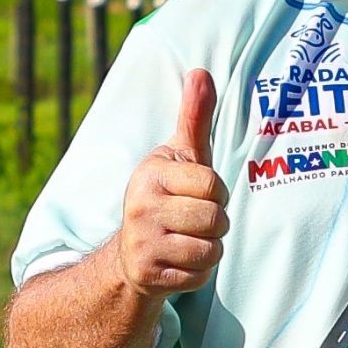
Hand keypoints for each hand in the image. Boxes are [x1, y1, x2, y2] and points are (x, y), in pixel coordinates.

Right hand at [117, 68, 229, 296]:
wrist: (131, 253)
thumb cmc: (168, 196)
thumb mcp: (181, 156)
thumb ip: (194, 116)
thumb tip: (201, 72)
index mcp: (151, 174)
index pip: (213, 185)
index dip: (216, 193)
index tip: (197, 193)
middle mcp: (140, 207)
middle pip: (215, 220)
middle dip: (215, 223)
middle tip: (193, 220)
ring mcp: (141, 243)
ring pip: (211, 250)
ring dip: (209, 248)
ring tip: (187, 239)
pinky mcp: (148, 275)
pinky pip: (200, 275)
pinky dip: (199, 272)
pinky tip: (179, 261)